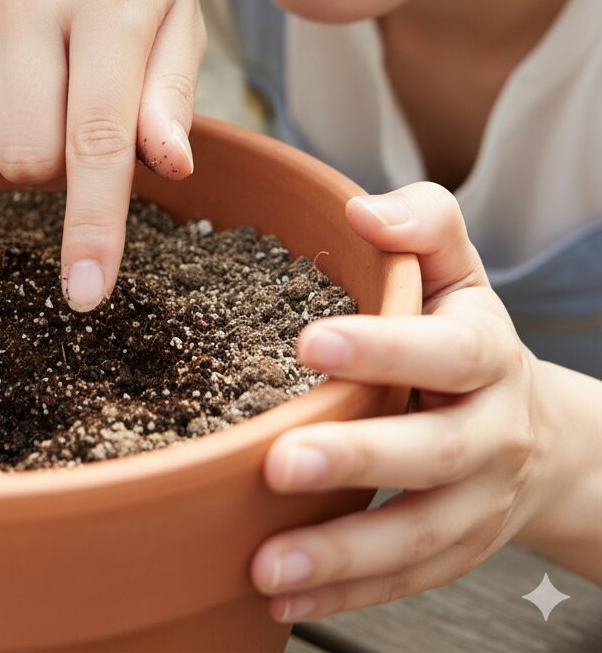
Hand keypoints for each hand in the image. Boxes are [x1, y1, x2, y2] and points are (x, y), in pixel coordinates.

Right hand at [0, 0, 205, 311]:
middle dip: (53, 165)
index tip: (85, 293)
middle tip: (70, 115)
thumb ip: (168, 96)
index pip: (95, 138)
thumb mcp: (174, 21)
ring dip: (5, 148)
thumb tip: (168, 168)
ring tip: (31, 94)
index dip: (91, 226)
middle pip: (24, 156)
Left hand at [249, 182, 552, 620]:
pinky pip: (405, 579)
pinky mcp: (456, 550)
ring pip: (418, 536)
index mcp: (484, 354)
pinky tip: (283, 599)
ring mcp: (476, 503)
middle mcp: (489, 434)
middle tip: (278, 464)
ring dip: (342, 555)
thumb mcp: (458, 272)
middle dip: (356, 461)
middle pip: (431, 455)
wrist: (542, 436)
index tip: (310, 342)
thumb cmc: (468, 337)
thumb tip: (362, 210)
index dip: (384, 349)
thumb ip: (423, 226)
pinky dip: (347, 593)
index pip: (443, 351)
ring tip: (267, 564)